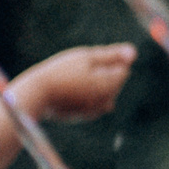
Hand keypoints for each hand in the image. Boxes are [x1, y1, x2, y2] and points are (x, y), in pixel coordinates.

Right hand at [11, 43, 134, 123]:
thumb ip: (112, 55)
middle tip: (74, 72)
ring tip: (71, 83)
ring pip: (105, 93)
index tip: (84, 63)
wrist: (34, 96)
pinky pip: (94, 103)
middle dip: (102, 74)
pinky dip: (86, 96)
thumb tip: (134, 52)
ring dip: (95, 85)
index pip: (123, 68)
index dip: (106, 61)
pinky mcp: (84, 116)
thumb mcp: (85, 57)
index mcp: (110, 83)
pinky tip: (69, 94)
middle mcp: (107, 99)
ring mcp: (96, 110)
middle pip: (115, 81)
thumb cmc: (59, 72)